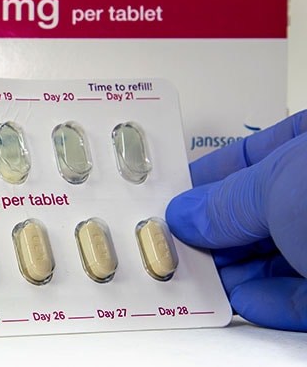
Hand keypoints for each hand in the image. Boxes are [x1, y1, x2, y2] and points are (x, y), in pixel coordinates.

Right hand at [166, 110, 306, 330]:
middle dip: (212, 233)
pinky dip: (265, 301)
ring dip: (231, 271)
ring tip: (192, 279)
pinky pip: (300, 296)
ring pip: (275, 256)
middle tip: (169, 245)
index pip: (250, 158)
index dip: (204, 178)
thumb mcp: (277, 188)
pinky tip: (237, 301)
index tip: (166, 197)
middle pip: (257, 213)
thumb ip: (223, 204)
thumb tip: (185, 215)